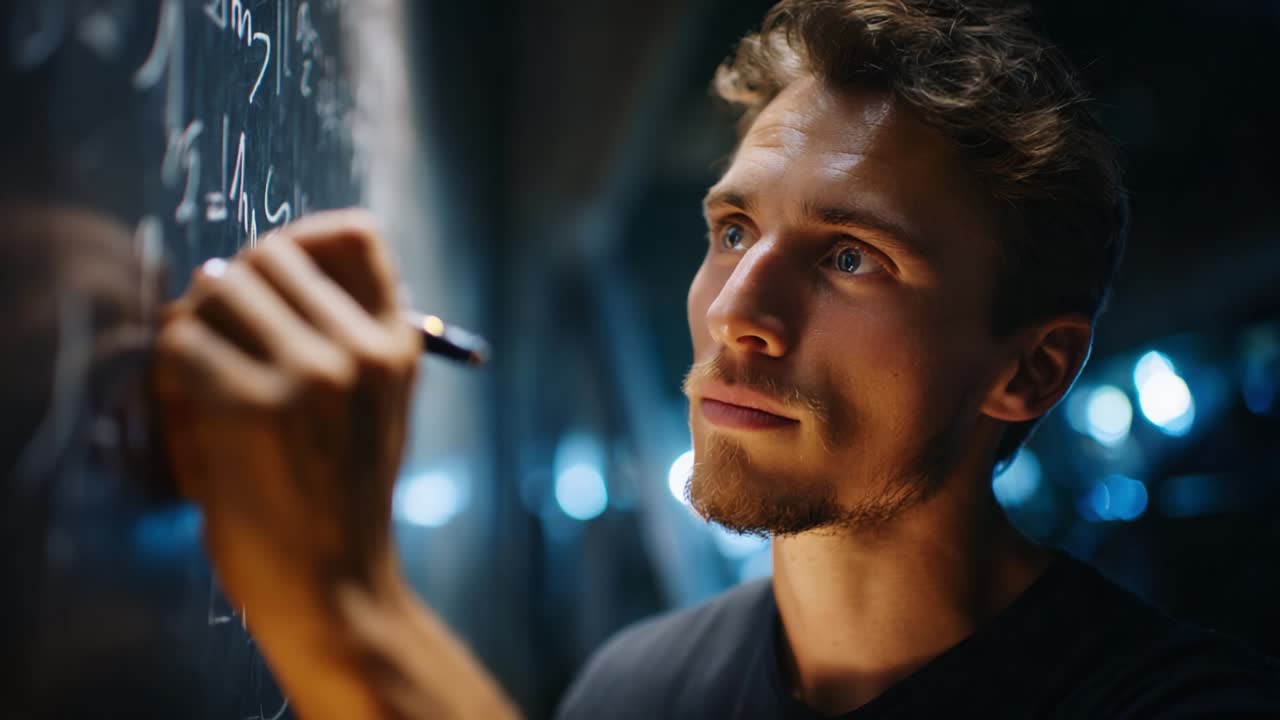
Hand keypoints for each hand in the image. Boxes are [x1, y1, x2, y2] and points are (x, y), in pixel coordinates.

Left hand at [155, 209, 416, 620]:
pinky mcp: (249, 405)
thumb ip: (343, 336)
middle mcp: (360, 348)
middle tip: (220, 341)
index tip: (272, 277)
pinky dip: (169, 375)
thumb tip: (252, 267)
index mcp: (397, 345)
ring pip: (215, 290)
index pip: (356, 235)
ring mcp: (309, 373)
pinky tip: (190, 418)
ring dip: (193, 329)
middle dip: (231, 290)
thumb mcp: (377, 406)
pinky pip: (179, 344)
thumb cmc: (342, 499)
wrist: (335, 586)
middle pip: (268, 254)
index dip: (302, 241)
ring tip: (200, 382)